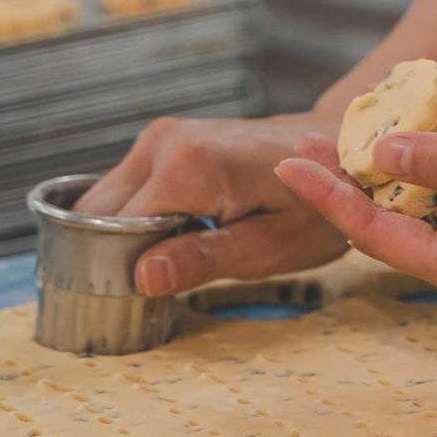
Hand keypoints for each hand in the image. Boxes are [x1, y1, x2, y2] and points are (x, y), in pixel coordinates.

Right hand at [75, 113, 349, 296]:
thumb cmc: (316, 204)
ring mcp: (161, 136)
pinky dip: (135, 219)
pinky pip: (126, 190)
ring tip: (173, 260)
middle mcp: (164, 142)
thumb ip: (204, 259)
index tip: (142, 299)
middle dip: (114, 255)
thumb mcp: (270, 246)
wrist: (339, 154)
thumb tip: (142, 278)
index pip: (113, 231)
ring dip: (123, 237)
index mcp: (188, 167)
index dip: (119, 271)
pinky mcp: (164, 142)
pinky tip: (175, 237)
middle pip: (97, 214)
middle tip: (161, 284)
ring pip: (104, 202)